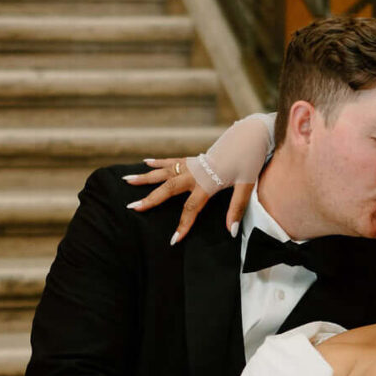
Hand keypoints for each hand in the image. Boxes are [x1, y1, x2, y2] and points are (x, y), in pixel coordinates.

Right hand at [124, 156, 255, 242]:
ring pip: (163, 172)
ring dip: (144, 177)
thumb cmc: (249, 161)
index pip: (190, 208)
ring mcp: (192, 164)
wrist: (249, 136)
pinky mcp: (193, 158)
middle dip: (150, 200)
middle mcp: (195, 173)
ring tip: (125, 180)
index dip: (182, 225)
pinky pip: (171, 161)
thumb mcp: (246, 185)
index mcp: (208, 183)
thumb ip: (236, 208)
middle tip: (132, 207)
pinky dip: (157, 162)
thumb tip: (231, 231)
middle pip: (167, 189)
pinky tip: (145, 162)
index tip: (173, 239)